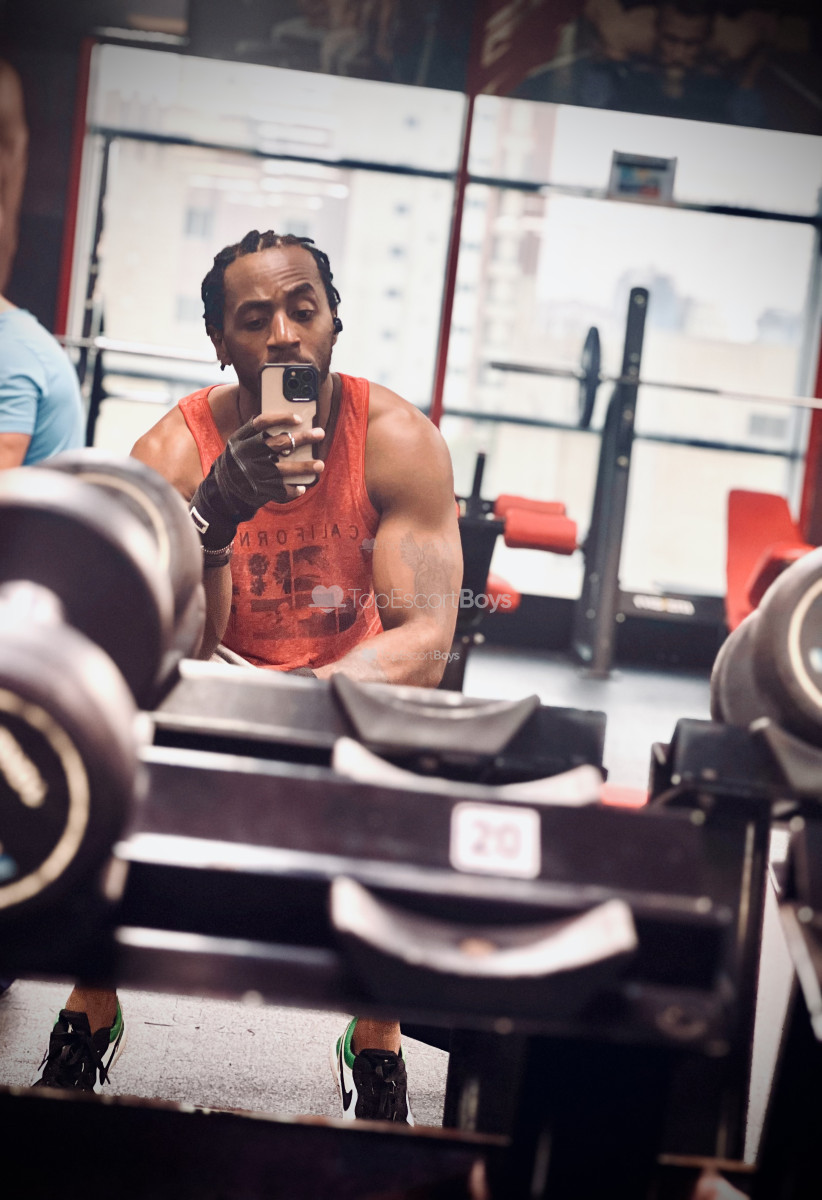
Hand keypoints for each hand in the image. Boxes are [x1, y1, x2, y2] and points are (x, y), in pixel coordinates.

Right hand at [190, 413, 323, 556]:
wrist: (220, 495)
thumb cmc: (236, 466)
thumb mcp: (237, 447)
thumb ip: (253, 436)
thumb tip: (283, 423)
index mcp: (239, 440)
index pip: (261, 423)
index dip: (281, 418)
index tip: (299, 418)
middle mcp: (246, 455)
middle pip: (278, 443)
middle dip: (302, 438)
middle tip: (320, 434)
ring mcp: (253, 474)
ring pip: (283, 469)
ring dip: (304, 466)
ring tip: (320, 464)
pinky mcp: (258, 491)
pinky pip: (280, 490)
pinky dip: (293, 489)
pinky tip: (303, 487)